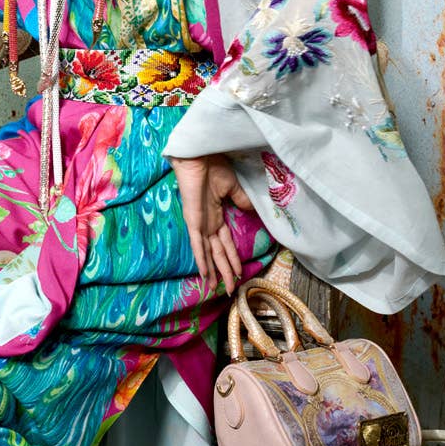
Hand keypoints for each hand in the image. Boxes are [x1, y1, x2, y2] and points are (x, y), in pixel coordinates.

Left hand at [168, 153, 252, 295]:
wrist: (199, 154)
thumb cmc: (213, 166)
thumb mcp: (232, 187)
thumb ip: (240, 201)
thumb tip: (252, 212)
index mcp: (216, 215)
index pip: (225, 243)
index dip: (232, 258)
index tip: (240, 272)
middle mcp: (208, 223)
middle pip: (218, 253)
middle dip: (225, 272)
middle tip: (229, 290)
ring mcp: (199, 223)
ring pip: (208, 253)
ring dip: (214, 272)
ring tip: (217, 289)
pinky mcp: (193, 220)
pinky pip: (197, 244)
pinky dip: (201, 260)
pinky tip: (204, 274)